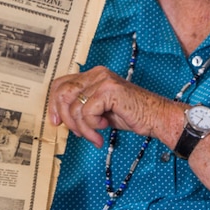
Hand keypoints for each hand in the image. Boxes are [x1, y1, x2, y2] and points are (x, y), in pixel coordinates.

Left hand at [48, 66, 176, 146]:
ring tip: (96, 136)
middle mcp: (97, 74)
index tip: (56, 122)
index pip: (61, 84)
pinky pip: (87, 112)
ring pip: (74, 107)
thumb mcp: (100, 111)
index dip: (53, 104)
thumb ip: (82, 108)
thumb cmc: (132, 115)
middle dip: (66, 118)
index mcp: (93, 75)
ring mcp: (103, 80)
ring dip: (83, 128)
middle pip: (62, 93)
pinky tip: (105, 128)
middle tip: (78, 133)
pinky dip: (92, 127)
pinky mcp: (108, 90)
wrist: (156, 117)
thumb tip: (62, 118)